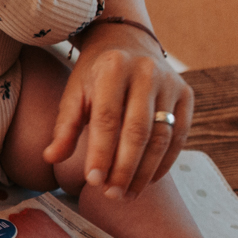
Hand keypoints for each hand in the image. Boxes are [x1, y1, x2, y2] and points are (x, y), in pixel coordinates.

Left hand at [45, 23, 192, 198]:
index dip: (100, 152)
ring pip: (162, 137)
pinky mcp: (187, 95)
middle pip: (137, 131)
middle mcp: (147, 72)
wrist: (128, 43)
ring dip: (144, 171)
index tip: (93, 181)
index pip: (107, 118)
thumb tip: (50, 158)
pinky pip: (179, 136)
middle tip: (111, 194)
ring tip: (126, 194)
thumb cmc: (95, 75)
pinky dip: (164, 162)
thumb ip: (64, 127)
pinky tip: (146, 180)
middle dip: (124, 168)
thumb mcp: (75, 93)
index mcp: (113, 67)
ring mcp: (171, 83)